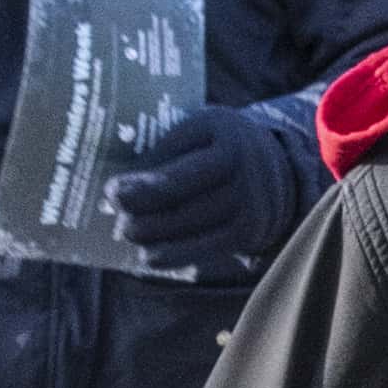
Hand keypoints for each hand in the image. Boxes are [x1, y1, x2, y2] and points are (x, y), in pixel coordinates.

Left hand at [102, 98, 313, 283]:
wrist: (277, 167)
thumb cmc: (218, 145)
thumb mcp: (198, 131)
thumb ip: (164, 151)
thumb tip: (118, 189)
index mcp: (226, 133)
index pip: (175, 171)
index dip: (139, 187)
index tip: (110, 192)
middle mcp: (244, 168)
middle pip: (180, 202)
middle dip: (140, 214)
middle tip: (115, 218)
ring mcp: (251, 203)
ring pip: (188, 227)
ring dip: (151, 236)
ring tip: (128, 234)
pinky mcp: (250, 233)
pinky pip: (204, 250)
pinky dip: (172, 256)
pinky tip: (150, 256)